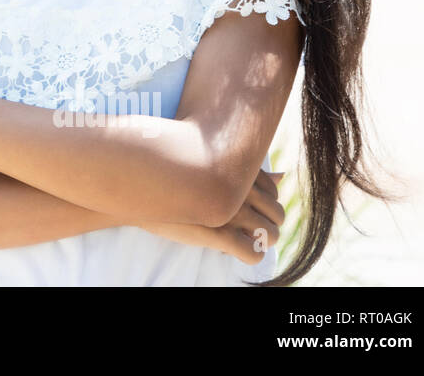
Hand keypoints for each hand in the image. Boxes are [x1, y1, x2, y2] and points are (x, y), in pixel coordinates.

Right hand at [142, 170, 285, 264]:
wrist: (140, 187)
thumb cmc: (176, 174)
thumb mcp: (214, 167)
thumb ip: (249, 172)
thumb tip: (284, 175)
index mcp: (239, 170)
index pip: (274, 194)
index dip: (266, 205)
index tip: (248, 209)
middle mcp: (240, 188)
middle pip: (278, 215)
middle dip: (269, 225)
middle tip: (250, 228)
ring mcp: (231, 211)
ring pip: (270, 235)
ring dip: (262, 241)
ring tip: (245, 240)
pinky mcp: (219, 232)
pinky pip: (252, 253)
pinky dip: (251, 256)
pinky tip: (237, 251)